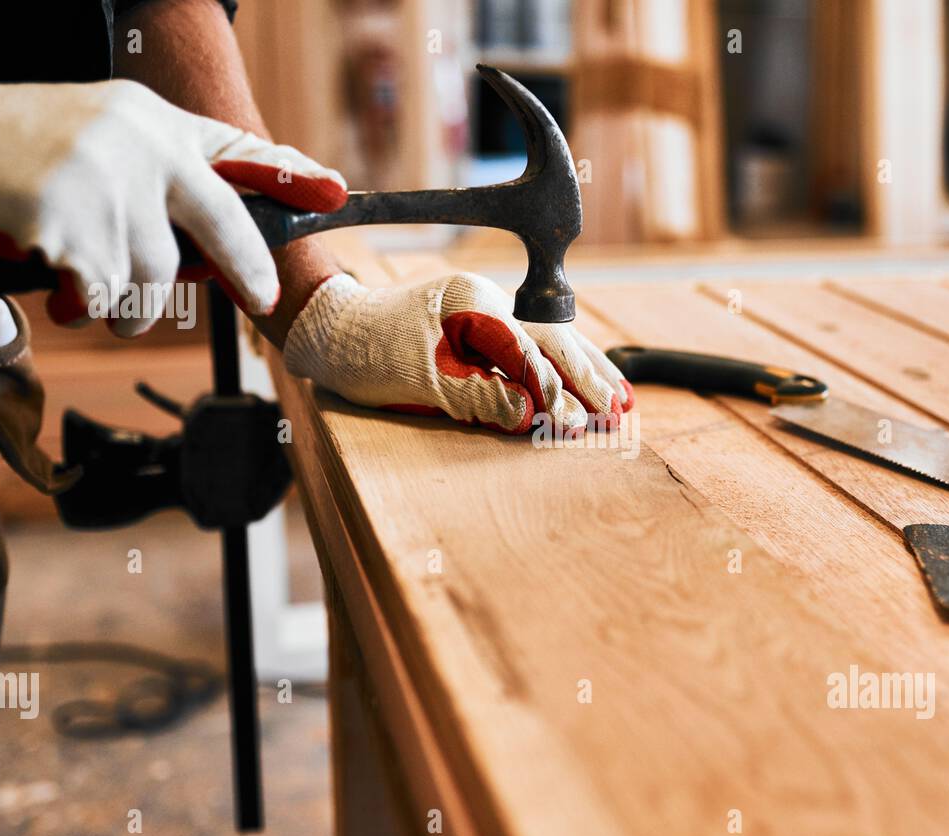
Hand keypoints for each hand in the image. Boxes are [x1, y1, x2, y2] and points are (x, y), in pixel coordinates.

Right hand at [0, 73, 346, 335]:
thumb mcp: (103, 132)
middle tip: (259, 296)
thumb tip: (214, 239)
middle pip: (219, 222)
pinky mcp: (67, 224)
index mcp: (150, 120)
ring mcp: (102, 182)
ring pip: (155, 275)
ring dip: (133, 303)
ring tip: (99, 295)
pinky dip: (86, 305)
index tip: (336, 192)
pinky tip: (63, 288)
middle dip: (244, 267)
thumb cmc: (24, 146)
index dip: (289, 173)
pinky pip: (104, 293)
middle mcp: (135, 143)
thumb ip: (161, 170)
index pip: (233, 149)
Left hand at [282, 273, 634, 434]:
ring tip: (620, 398)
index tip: (580, 421)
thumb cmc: (365, 351)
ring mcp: (485, 313)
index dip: (558, 387)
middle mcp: (486, 301)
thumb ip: (477, 397)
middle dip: (588, 377)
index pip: (528, 349)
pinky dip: (560, 367)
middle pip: (551, 340)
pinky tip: (585, 379)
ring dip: (584, 371)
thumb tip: (529, 414)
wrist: (328, 331)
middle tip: (619, 412)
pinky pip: (531, 348)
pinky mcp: (480, 330)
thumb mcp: (418, 379)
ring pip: (548, 342)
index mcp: (473, 303)